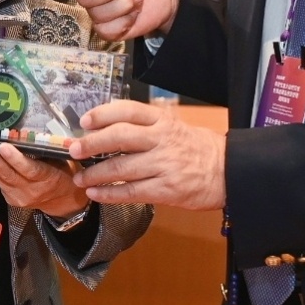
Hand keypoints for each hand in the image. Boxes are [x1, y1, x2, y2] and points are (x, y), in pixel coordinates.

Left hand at [0, 139, 88, 215]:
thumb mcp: (63, 162)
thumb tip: (29, 132)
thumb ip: (47, 151)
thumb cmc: (65, 174)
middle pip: (7, 174)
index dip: (15, 159)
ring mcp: (18, 196)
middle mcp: (30, 190)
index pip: (29, 169)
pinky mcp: (10, 198)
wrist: (63, 202)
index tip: (3, 146)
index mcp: (47, 179)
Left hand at [70, 100, 224, 210]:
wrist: (229, 171)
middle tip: (75, 150)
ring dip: (95, 174)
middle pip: (120, 137)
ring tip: (80, 178)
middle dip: (92, 144)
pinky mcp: (166, 189)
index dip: (103, 114)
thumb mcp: (175, 127)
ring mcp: (164, 165)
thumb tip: (107, 131)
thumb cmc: (199, 149)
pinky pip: (131, 192)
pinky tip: (95, 193)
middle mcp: (162, 140)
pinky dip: (109, 194)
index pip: (128, 110)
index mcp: (163, 121)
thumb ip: (146, 127)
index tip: (86, 120)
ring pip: (121, 168)